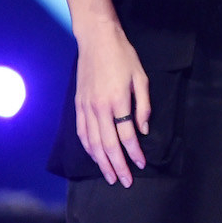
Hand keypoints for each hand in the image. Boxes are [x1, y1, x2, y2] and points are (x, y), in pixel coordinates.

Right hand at [74, 20, 149, 185]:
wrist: (97, 41)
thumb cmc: (123, 57)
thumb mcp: (141, 78)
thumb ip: (143, 106)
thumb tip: (142, 130)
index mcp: (118, 101)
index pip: (127, 135)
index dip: (134, 152)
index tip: (141, 164)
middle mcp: (99, 108)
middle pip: (108, 144)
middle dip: (117, 165)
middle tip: (125, 181)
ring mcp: (86, 108)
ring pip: (92, 143)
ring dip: (101, 162)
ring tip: (110, 176)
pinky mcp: (78, 106)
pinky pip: (81, 133)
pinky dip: (88, 148)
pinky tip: (94, 157)